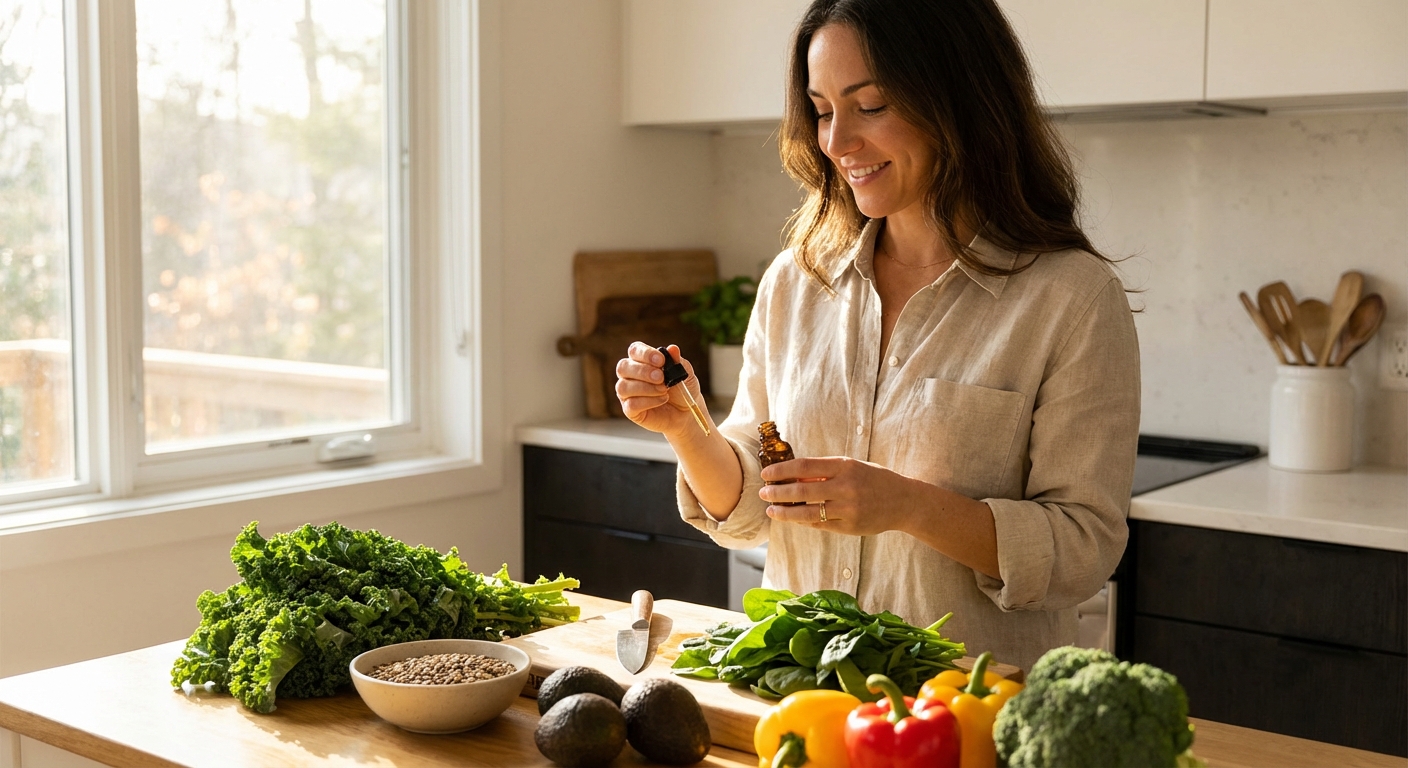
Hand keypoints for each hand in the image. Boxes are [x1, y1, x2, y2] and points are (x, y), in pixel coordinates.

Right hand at [615, 342, 705, 437]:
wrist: (685, 412)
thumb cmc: (682, 389)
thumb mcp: (684, 373)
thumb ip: (677, 361)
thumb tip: (672, 349)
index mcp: (641, 360)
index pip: (634, 350)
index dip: (645, 353)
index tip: (661, 360)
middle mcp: (629, 375)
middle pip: (623, 367)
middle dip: (642, 371)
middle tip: (661, 377)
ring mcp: (627, 393)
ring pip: (623, 387)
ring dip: (646, 388)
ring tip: (664, 390)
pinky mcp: (629, 410)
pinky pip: (631, 404)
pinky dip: (648, 401)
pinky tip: (662, 399)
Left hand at [759, 457, 921, 536]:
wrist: (904, 501)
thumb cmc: (874, 479)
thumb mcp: (852, 466)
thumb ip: (826, 470)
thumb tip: (794, 475)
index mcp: (845, 466)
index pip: (804, 466)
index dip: (782, 471)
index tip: (766, 474)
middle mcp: (846, 486)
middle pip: (802, 490)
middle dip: (777, 492)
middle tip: (763, 493)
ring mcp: (848, 508)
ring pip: (808, 512)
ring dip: (785, 512)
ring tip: (771, 511)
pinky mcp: (850, 526)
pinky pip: (820, 524)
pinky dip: (804, 522)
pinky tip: (793, 519)